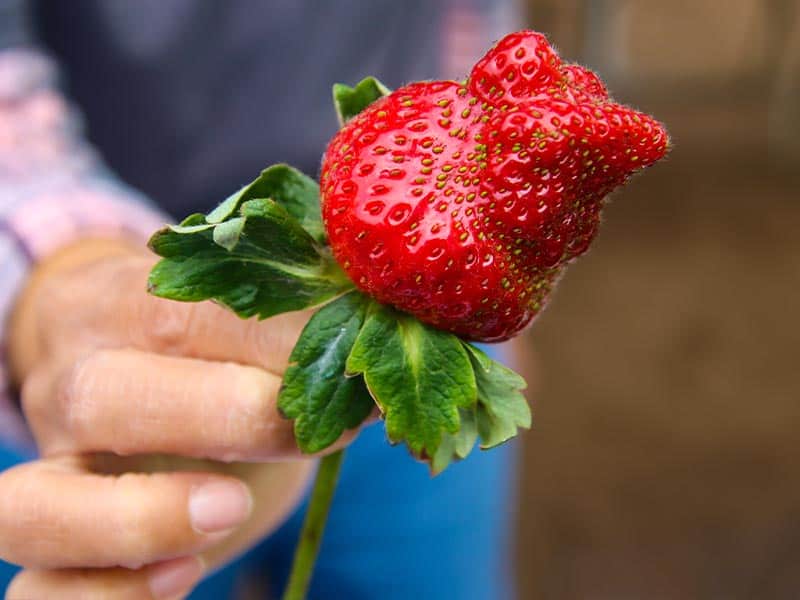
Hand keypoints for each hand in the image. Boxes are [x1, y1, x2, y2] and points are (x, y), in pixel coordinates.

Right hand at [2, 238, 351, 598]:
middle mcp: (75, 381)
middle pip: (103, 397)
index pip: (187, 311)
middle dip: (221, 418)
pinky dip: (106, 596)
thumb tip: (390, 343)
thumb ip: (301, 325)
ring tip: (227, 511)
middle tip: (309, 435)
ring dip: (140, 518)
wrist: (131, 366)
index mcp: (126, 305)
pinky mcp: (48, 539)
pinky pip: (36, 592)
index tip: (355, 373)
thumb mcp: (247, 322)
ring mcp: (52, 465)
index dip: (278, 343)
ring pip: (33, 505)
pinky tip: (181, 576)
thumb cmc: (208, 342)